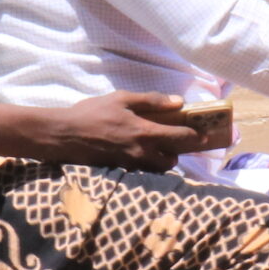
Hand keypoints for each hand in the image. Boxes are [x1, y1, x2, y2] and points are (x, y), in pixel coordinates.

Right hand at [0, 92, 193, 170]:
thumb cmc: (91, 113)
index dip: (195, 137)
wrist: (64, 135)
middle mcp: (141, 152)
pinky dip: (145, 165)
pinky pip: (140, 171)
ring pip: (156, 168)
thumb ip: (151, 100)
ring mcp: (130, 164)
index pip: (179, 138)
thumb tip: (177, 102)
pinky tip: (138, 153)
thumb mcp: (121, 98)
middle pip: (171, 161)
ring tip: (156, 149)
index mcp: (144, 132)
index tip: (204, 136)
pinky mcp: (119, 170)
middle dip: (176, 154)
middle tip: (175, 143)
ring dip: (161, 161)